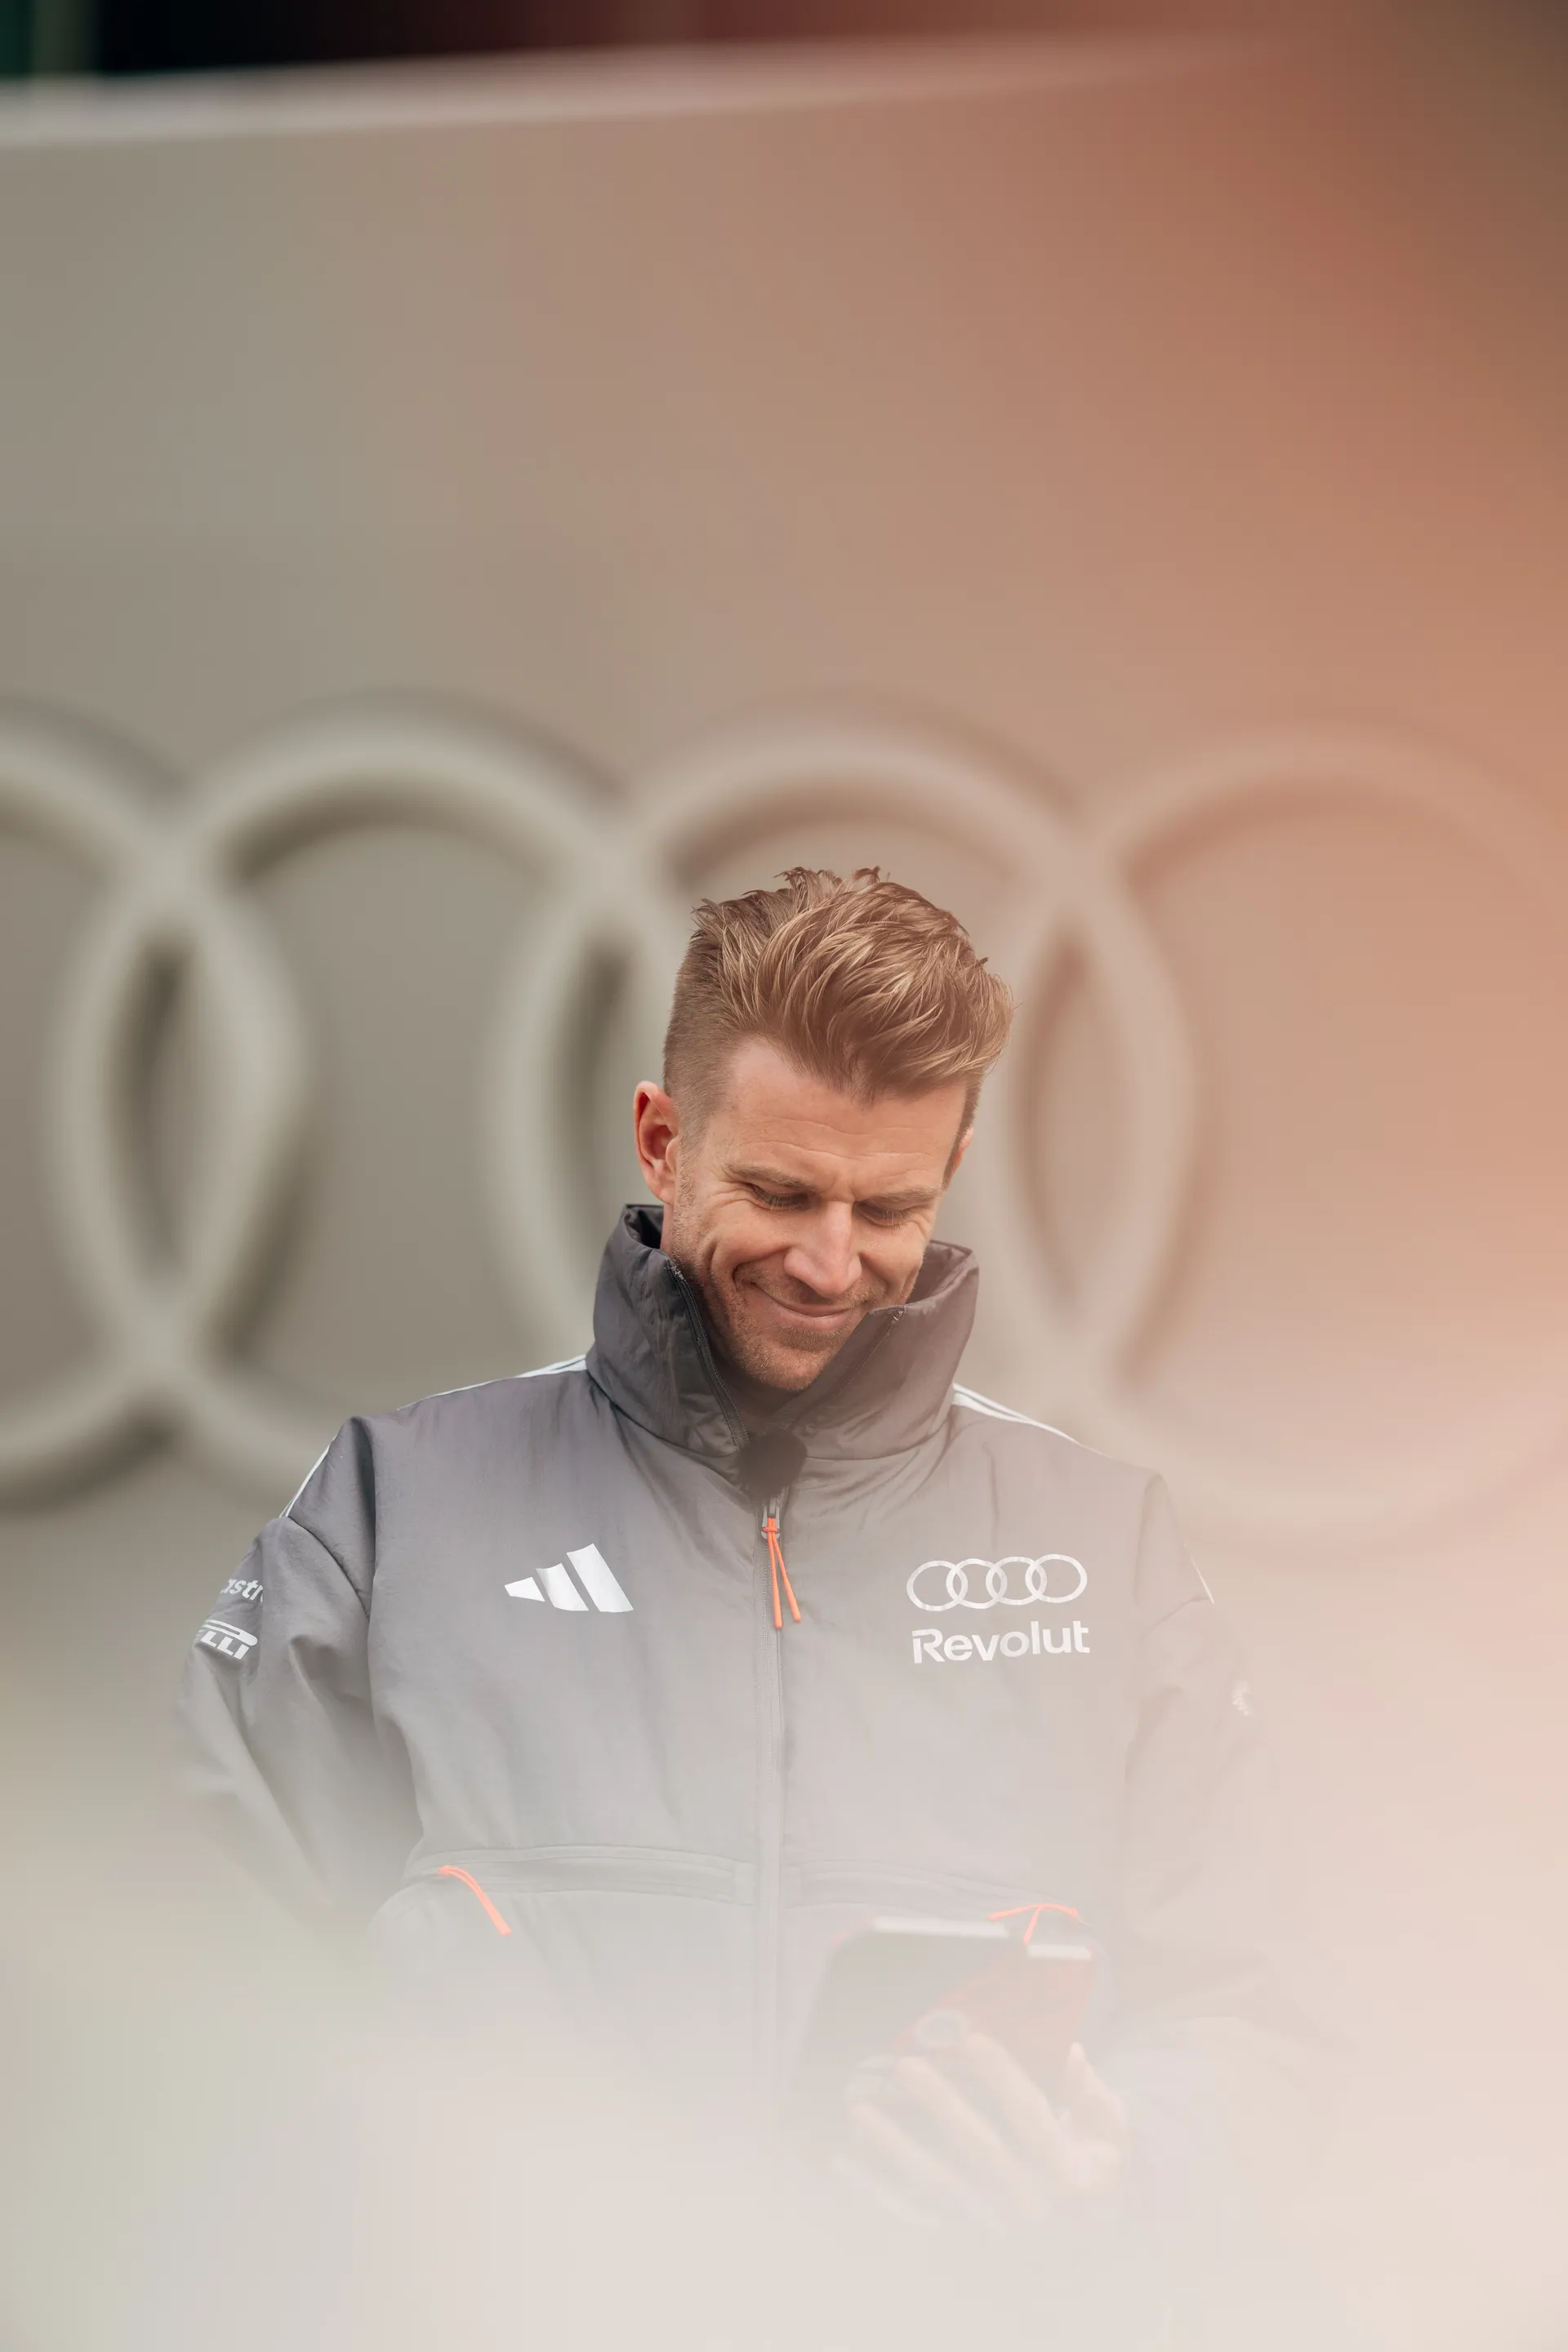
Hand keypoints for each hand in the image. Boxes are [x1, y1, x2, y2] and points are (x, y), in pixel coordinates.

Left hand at [835, 2034, 1128, 2236]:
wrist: (1081, 2249)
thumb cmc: (1089, 2173)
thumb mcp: (1108, 2136)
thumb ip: (1092, 2094)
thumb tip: (1072, 2052)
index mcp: (1066, 2172)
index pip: (1032, 2117)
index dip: (1001, 2076)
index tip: (971, 2039)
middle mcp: (1028, 2203)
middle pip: (979, 2149)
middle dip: (940, 2104)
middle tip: (905, 2066)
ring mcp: (991, 2228)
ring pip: (937, 2185)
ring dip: (895, 2149)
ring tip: (861, 2110)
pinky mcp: (959, 2245)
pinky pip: (911, 2220)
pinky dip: (874, 2194)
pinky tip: (844, 2162)